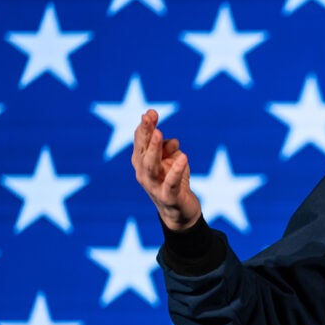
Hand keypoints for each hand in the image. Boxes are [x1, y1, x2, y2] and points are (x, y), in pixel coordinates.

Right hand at [131, 109, 201, 230]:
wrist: (179, 212)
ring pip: (150, 166)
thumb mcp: (172, 162)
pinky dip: (176, 170)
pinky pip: (171, 183)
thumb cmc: (174, 182)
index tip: (150, 112)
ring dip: (154, 149)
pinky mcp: (168, 197)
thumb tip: (172, 141)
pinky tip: (183, 158)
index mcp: (142, 162)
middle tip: (149, 117)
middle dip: (145, 133)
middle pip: (142, 151)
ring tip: (159, 133)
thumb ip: (169, 149)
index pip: (141, 142)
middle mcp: (143, 173)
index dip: (144, 127)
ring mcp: (153, 186)